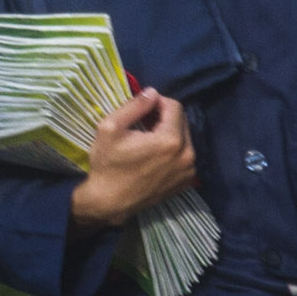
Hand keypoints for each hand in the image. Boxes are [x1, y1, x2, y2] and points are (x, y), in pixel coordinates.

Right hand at [71, 87, 196, 229]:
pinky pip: (184, 156)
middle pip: (182, 122)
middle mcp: (187, 155)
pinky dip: (173, 151)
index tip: (142, 110)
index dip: (157, 103)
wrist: (109, 202)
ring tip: (148, 141)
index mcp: (171, 140)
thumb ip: (135, 106)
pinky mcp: (186, 182)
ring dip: (169, 134)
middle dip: (165, 118)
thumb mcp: (111, 128)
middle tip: (144, 125)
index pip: (175, 106)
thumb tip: (153, 92)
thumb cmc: (107, 165)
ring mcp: (189, 171)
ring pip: (185, 139)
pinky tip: (154, 157)